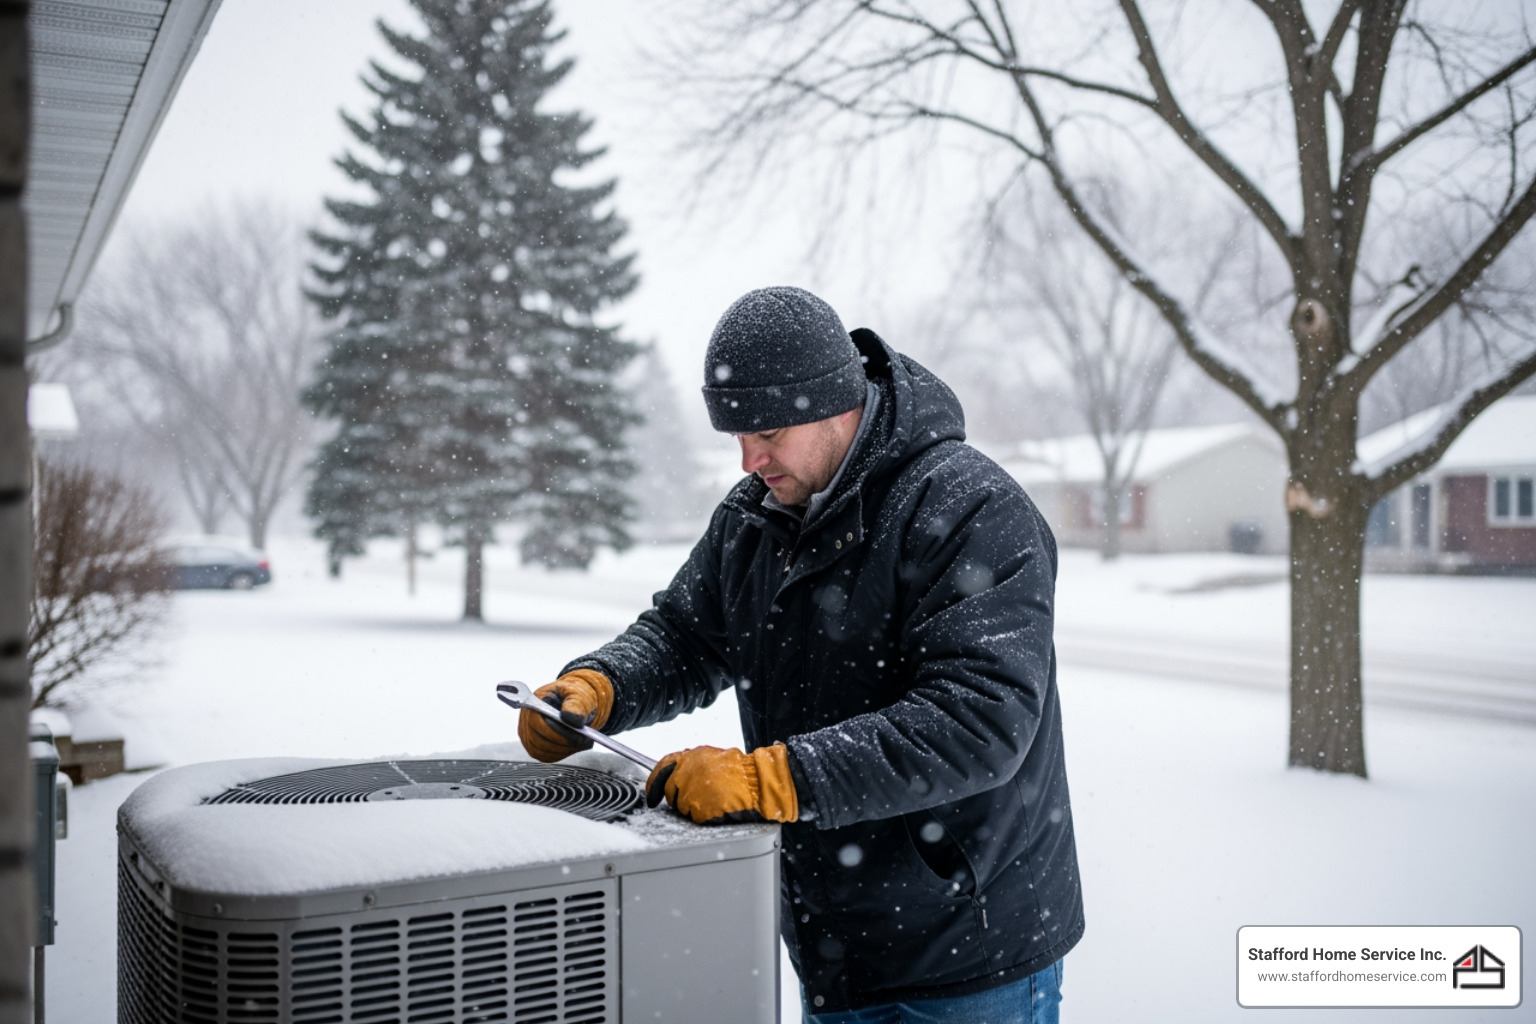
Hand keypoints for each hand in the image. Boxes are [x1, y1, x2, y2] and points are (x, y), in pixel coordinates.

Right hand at [517, 669, 614, 762]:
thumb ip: (577, 703)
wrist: (580, 703)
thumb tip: (570, 716)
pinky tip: (575, 745)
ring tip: (583, 741)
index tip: (578, 735)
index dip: (556, 732)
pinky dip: (563, 753)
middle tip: (584, 739)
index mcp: (536, 701)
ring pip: (542, 751)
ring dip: (565, 749)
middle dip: (564, 742)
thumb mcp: (581, 695)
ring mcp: (530, 733)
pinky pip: (546, 756)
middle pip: (538, 740)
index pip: (536, 722)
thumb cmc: (577, 696)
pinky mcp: (536, 745)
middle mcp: (527, 718)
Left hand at [645, 743, 798, 823]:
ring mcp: (693, 792)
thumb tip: (677, 775)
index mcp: (691, 757)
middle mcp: (688, 773)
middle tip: (699, 798)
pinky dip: (705, 817)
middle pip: (671, 792)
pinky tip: (717, 809)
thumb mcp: (713, 758)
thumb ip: (693, 765)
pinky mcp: (700, 809)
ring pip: (682, 808)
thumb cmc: (742, 773)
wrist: (759, 783)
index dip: (654, 784)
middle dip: (680, 798)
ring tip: (715, 801)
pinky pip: (696, 818)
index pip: (662, 768)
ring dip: (694, 809)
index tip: (651, 796)